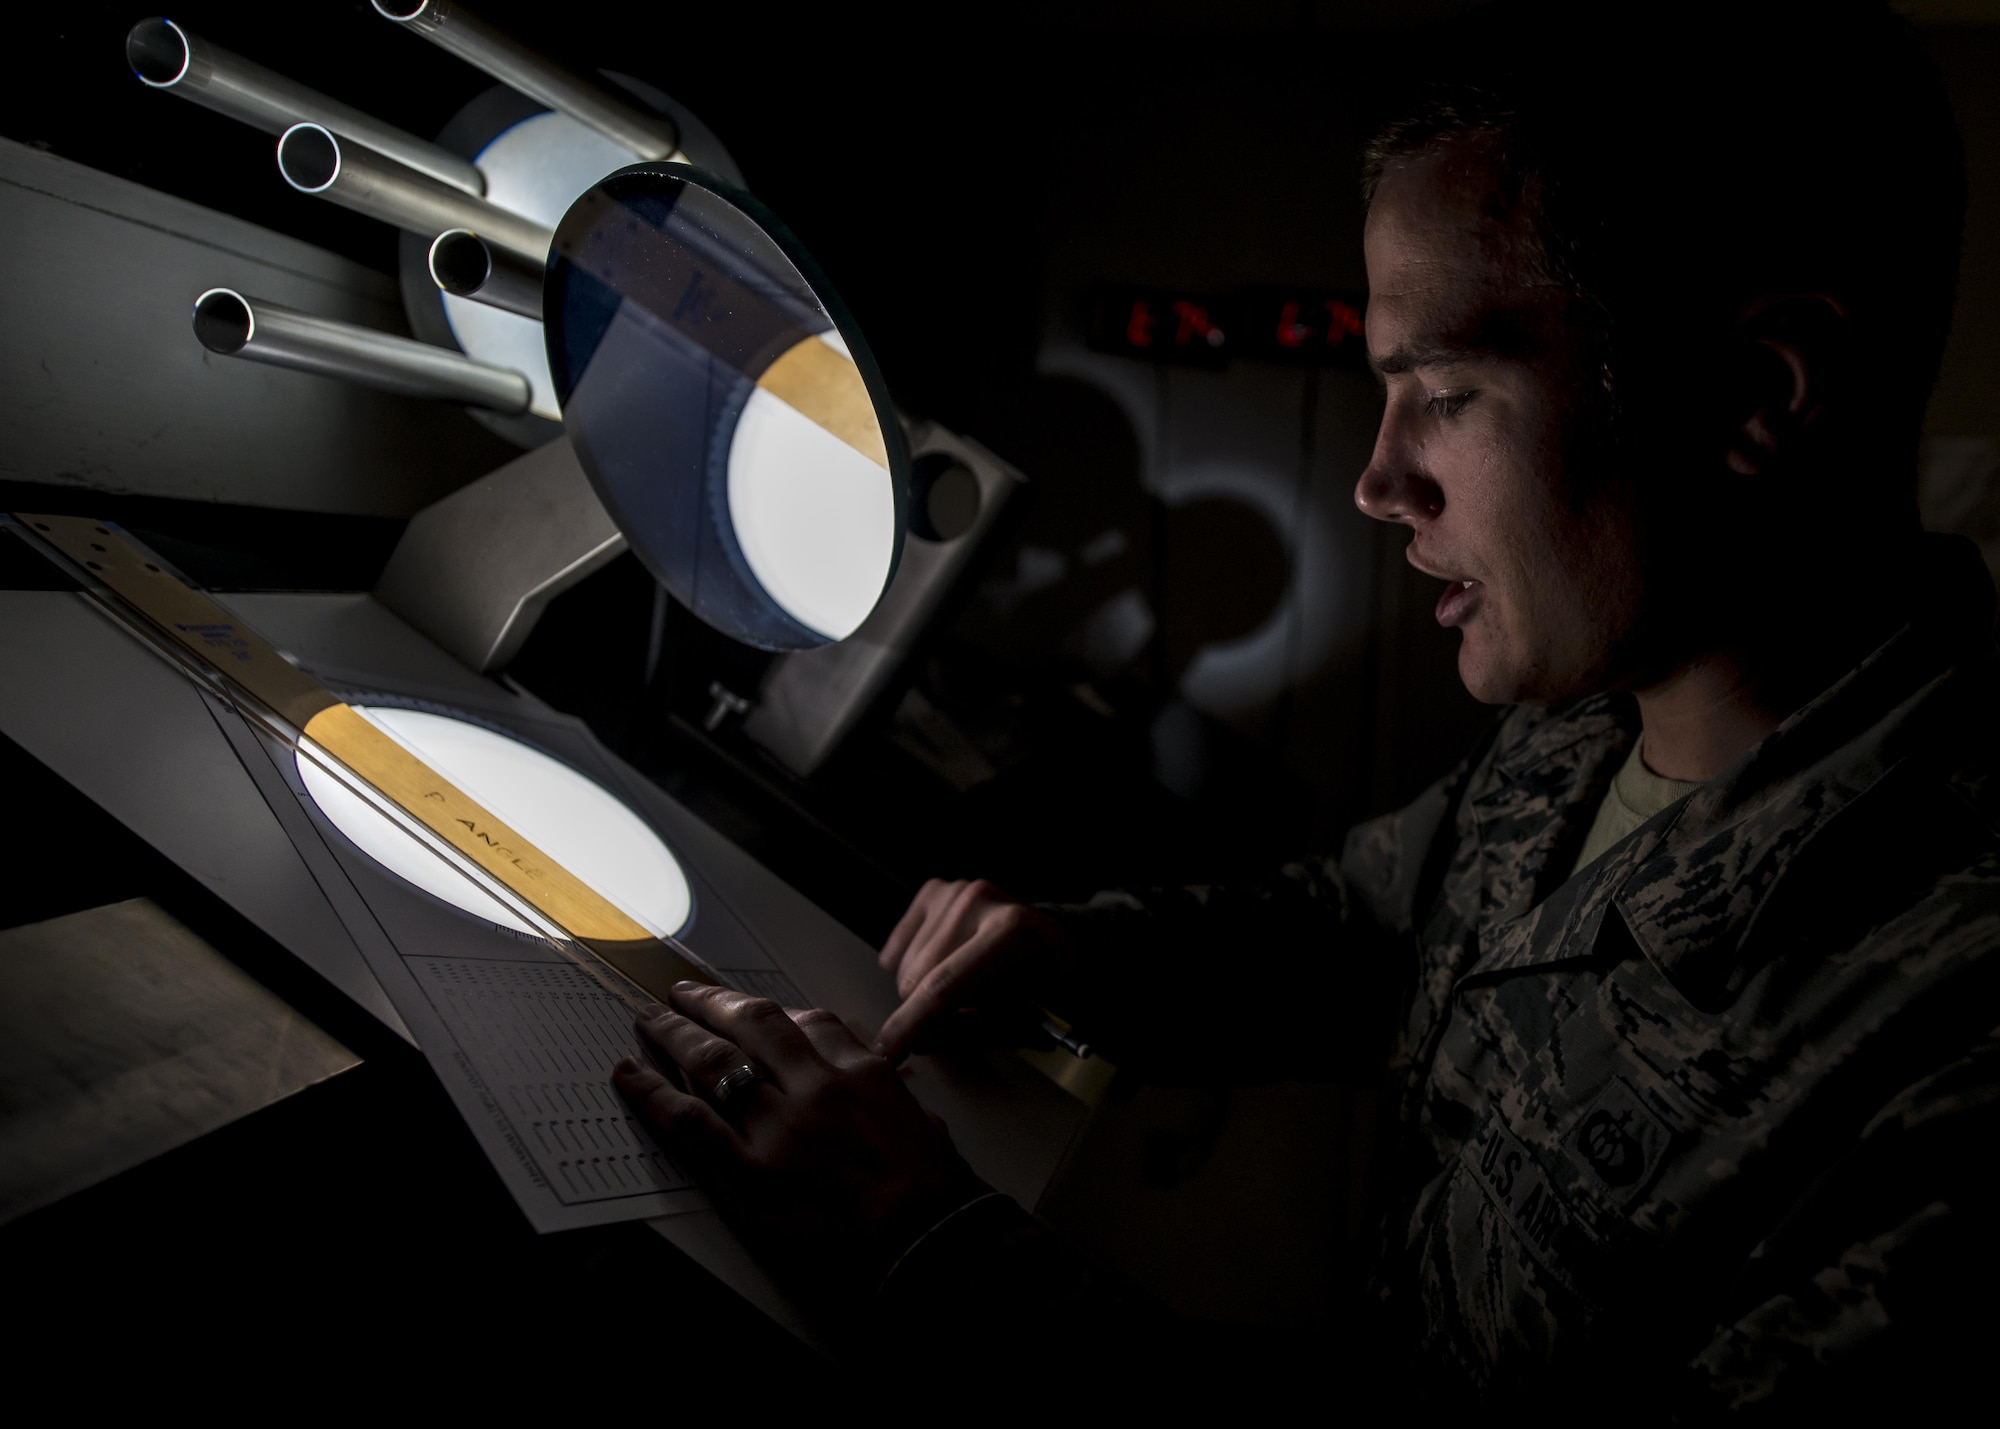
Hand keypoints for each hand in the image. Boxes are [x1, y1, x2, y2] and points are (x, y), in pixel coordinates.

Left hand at [614, 982, 986, 1306]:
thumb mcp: (924, 1124)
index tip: (746, 1007)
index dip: (767, 1012)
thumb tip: (879, 1087)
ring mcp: (779, 1127)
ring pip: (712, 1061)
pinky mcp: (748, 1171)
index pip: (807, 1022)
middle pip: (751, 1025)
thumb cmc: (937, 1197)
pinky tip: (628, 1073)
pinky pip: (687, 1121)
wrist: (930, 1243)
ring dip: (674, 1034)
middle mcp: (816, 1086)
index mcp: (862, 1072)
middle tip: (682, 994)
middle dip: (710, 1004)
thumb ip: (891, 1097)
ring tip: (649, 1020)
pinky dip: (651, 1092)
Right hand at [874, 878, 1069, 1062]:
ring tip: (963, 987)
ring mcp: (954, 891)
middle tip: (964, 1014)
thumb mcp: (1029, 1017)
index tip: (887, 1051)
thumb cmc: (1046, 981)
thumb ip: (976, 1033)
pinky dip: (912, 966)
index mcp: (1013, 931)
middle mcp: (978, 901)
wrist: (1054, 936)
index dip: (912, 1023)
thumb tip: (919, 1041)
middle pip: (917, 978)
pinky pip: (899, 948)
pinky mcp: (935, 891)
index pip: (946, 985)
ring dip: (923, 990)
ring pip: (904, 966)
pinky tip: (944, 965)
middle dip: (927, 1011)